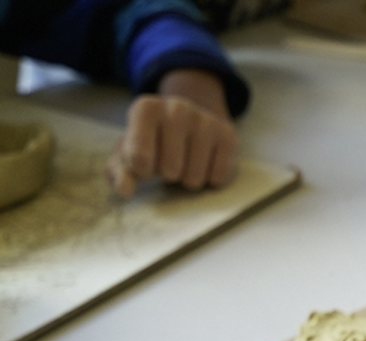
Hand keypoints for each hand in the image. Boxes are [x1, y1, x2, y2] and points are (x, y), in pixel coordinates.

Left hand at [106, 69, 237, 197]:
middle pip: (170, 170)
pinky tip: (206, 163)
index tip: (145, 163)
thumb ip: (120, 172)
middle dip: (169, 175)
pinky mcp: (228, 135)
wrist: (189, 122)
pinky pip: (218, 176)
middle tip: (170, 161)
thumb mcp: (128, 153)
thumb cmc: (153, 142)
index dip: (142, 171)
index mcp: (146, 109)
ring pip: (195, 177)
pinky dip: (210, 179)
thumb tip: (125, 190)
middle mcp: (177, 108)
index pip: (139, 158)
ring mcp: (206, 120)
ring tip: (187, 163)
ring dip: (189, 179)